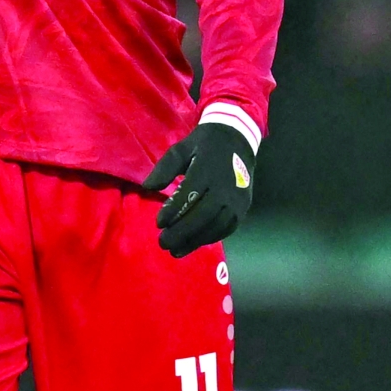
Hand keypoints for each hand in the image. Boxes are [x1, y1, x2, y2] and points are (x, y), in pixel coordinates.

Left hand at [142, 122, 255, 257]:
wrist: (238, 140)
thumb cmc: (203, 145)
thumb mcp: (181, 148)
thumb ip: (164, 168)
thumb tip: (147, 187)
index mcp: (207, 169)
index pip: (190, 194)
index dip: (174, 210)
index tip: (158, 223)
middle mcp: (225, 187)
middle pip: (203, 215)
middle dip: (182, 232)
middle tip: (163, 243)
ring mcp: (237, 200)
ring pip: (216, 226)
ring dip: (195, 240)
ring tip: (175, 250)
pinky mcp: (243, 208)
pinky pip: (226, 228)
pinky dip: (209, 238)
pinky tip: (193, 244)